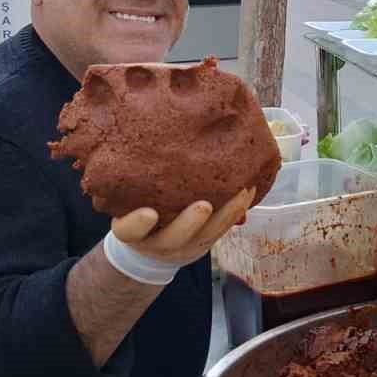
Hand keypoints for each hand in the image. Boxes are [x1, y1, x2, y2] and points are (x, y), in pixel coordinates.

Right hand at [110, 188, 254, 267]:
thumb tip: (146, 127)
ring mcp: (182, 246)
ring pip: (206, 236)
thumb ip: (134, 181)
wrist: (150, 248)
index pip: (127, 231)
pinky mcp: (204, 244)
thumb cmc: (137, 209)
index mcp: (131, 231)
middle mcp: (156, 242)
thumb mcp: (126, 201)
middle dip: (190, 223)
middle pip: (172, 238)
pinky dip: (237, 210)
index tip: (149, 213)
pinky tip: (250, 189)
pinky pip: (222, 230)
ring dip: (226, 214)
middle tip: (204, 206)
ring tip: (242, 192)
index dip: (136, 224)